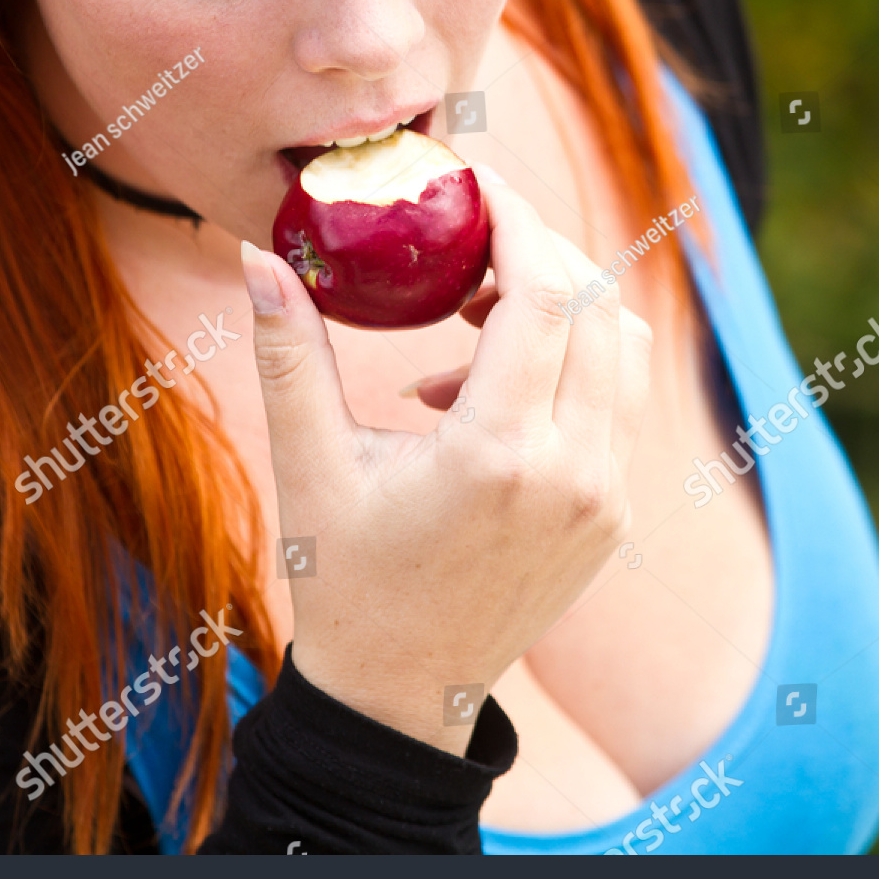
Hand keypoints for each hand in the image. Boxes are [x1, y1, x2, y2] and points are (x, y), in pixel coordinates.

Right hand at [241, 169, 650, 754]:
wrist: (403, 696)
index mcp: (500, 455)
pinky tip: (482, 389)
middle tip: (465, 242)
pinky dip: (569, 361)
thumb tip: (258, 255)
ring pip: (621, 344)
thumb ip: (290, 353)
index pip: (544, 292)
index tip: (475, 181)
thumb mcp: (310, 466)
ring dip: (560, 304)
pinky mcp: (615, 513)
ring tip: (469, 319)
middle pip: (595, 301)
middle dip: (536, 249)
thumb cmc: (347, 582)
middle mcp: (574, 471)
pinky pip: (617, 399)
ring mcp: (606, 496)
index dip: (516, 218)